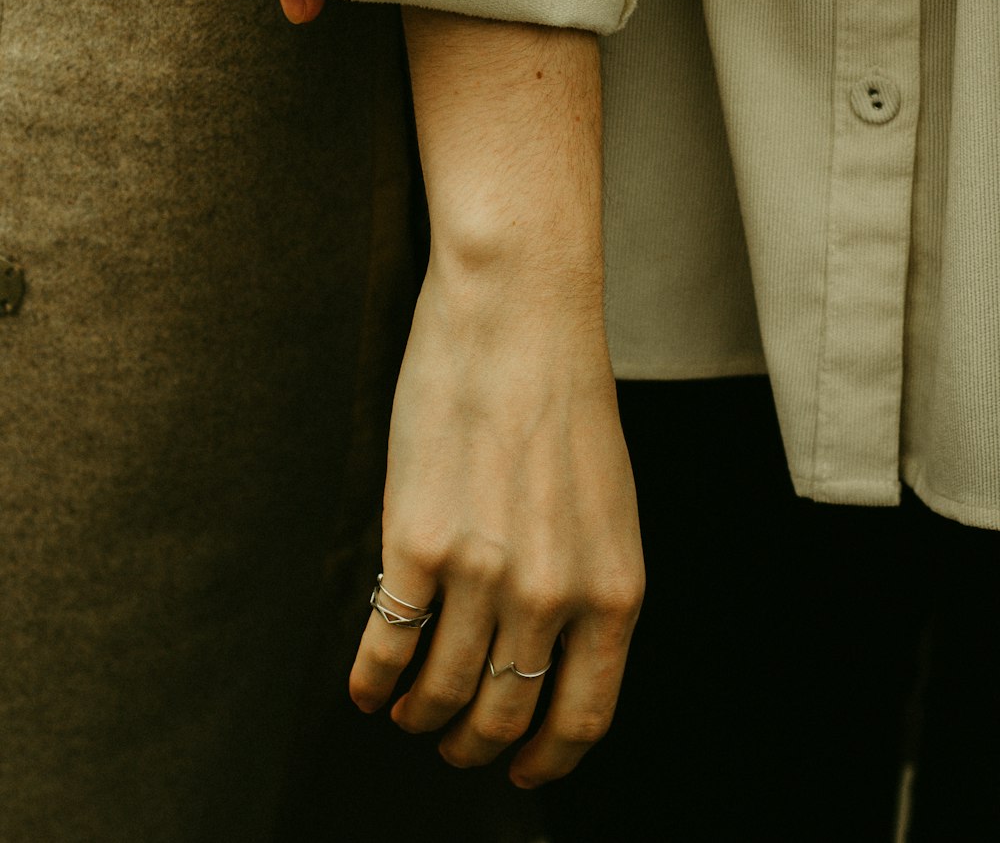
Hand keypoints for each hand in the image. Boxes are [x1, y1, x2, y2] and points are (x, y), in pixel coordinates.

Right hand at [348, 254, 644, 786]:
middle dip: (474, 744)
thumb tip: (549, 653)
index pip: (583, 718)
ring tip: (407, 712)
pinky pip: (386, 646)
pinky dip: (371, 680)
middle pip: (505, 717)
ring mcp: (482, 575)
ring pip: (441, 692)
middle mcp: (552, 596)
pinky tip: (365, 686)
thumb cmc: (567, 397)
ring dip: (420, 717)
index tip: (521, 770)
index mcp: (613, 589)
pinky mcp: (416, 543)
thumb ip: (588, 583)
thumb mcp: (609, 503)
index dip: (546, 760)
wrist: (518, 317)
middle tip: (453, 741)